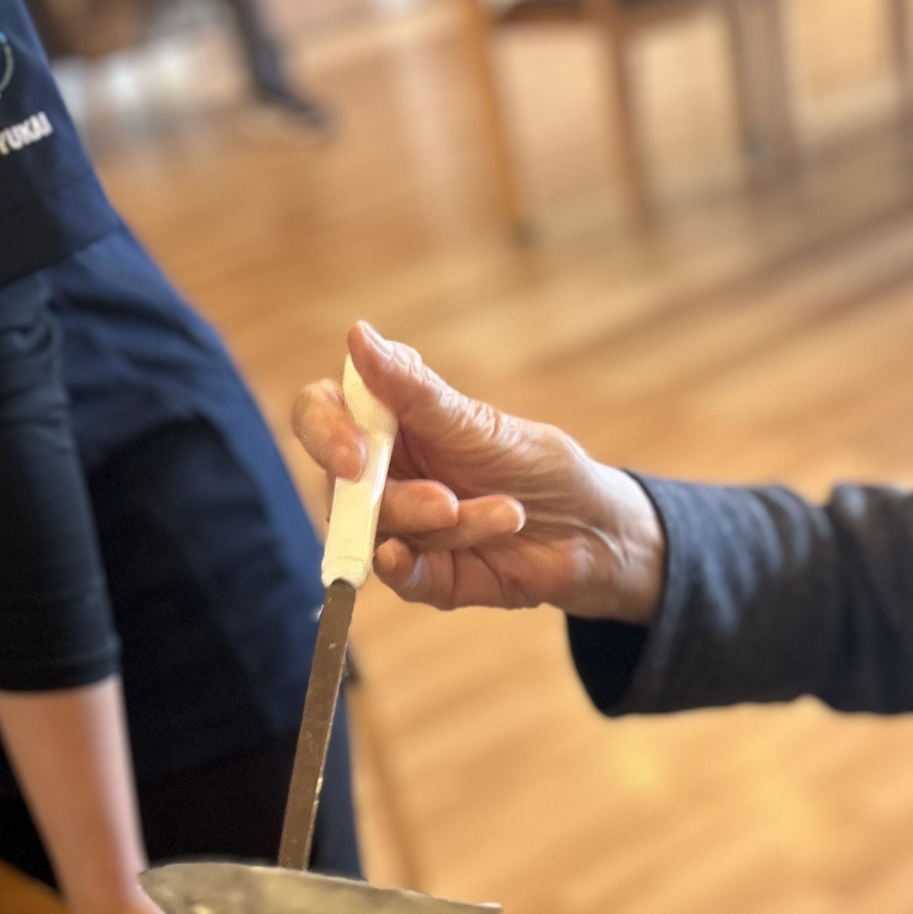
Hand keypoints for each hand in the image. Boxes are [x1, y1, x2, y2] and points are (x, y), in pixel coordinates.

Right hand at [290, 323, 667, 619]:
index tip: (353, 455)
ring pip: (380, 533)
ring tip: (506, 515)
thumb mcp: (479, 425)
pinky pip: (398, 577)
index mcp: (388, 422)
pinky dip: (399, 569)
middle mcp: (384, 474)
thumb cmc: (537, 465)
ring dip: (440, 528)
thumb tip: (358, 336)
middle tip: (447, 503)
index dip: (323, 433)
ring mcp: (403, 527)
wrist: (592, 531)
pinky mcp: (427, 575)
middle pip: (341, 487)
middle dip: (393, 498)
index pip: (320, 415)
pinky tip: (401, 561)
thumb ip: (416, 391)